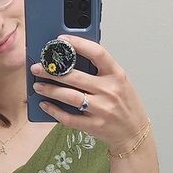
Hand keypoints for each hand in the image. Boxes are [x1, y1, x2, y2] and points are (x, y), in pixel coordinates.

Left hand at [30, 35, 147, 149]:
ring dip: (50, 90)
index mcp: (117, 75)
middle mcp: (110, 90)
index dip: (78, 44)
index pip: (97, 53)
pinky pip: (69, 118)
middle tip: (37, 68)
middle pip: (76, 76)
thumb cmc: (124, 104)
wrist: (134, 132)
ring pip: (70, 96)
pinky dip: (54, 110)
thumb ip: (100, 71)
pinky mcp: (94, 125)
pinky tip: (45, 105)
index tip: (61, 40)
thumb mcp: (119, 82)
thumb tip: (70, 60)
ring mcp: (102, 109)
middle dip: (52, 71)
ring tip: (38, 86)